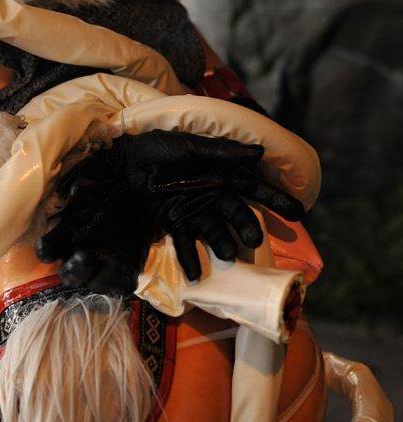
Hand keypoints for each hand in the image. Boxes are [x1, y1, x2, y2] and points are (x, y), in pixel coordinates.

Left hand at [36, 130, 304, 289]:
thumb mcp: (190, 147)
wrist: (124, 160)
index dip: (275, 199)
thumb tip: (259, 152)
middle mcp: (211, 194)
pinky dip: (190, 259)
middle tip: (254, 239)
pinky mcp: (172, 222)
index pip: (254, 187)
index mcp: (220, 173)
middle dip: (247, 227)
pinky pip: (185, 243)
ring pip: (214, 231)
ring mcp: (193, 210)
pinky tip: (197, 274)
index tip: (298, 213)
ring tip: (228, 255)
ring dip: (221, 244)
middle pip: (236, 213)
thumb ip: (223, 152)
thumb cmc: (158, 147)